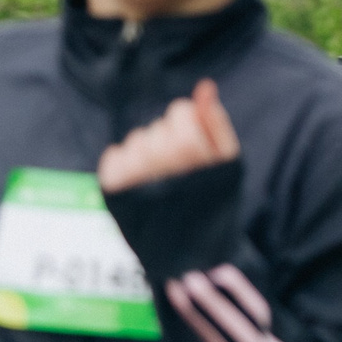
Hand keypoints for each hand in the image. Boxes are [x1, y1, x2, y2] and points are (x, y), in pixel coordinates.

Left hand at [96, 79, 239, 192]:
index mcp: (195, 157)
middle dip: (168, 139)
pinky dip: (123, 162)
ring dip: (147, 152)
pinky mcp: (115, 193)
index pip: (180, 111)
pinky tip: (139, 178)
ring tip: (159, 175)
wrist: (190, 256)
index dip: (187, 121)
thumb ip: (216, 123)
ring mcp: (135, 180)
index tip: (193, 140)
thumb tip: (204, 86)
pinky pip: (112, 156)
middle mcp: (163, 167)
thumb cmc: (213, 205)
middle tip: (178, 165)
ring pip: (136, 140)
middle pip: (158, 127)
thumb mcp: (228, 164)